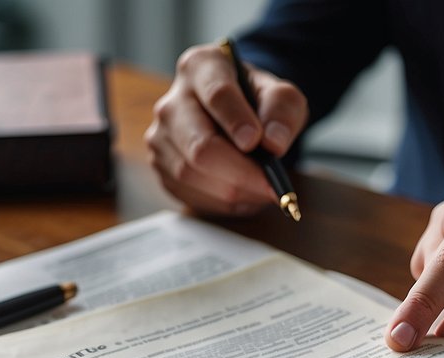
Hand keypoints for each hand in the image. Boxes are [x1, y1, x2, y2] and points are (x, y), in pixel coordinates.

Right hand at [145, 43, 308, 215]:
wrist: (236, 116)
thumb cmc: (256, 102)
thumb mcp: (281, 96)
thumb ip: (283, 111)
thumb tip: (273, 143)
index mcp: (201, 69)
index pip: (217, 95)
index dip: (237, 122)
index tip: (258, 142)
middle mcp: (171, 102)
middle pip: (199, 146)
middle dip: (240, 173)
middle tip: (271, 186)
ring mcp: (161, 138)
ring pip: (191, 175)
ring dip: (234, 192)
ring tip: (262, 191)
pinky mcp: (161, 168)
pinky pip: (189, 195)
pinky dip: (222, 203)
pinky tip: (244, 196)